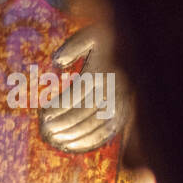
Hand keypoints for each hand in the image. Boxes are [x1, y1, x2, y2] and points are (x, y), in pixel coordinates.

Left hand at [39, 24, 128, 152]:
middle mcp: (114, 88)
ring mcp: (122, 104)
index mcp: (103, 70)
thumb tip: (57, 63)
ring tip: (54, 139)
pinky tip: (72, 145)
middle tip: (45, 131)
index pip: (77, 94)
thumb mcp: (91, 36)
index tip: (43, 115)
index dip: (59, 107)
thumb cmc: (108, 41)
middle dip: (62, 124)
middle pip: (84, 112)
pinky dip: (88, 142)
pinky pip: (106, 133)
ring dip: (73, 135)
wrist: (138, 49)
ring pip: (94, 125)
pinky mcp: (125, 115)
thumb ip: (73, 47)